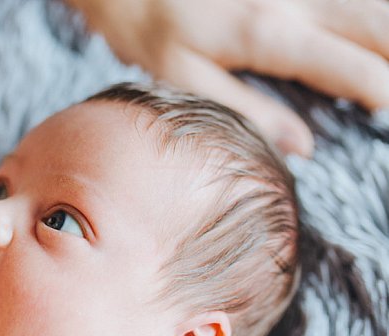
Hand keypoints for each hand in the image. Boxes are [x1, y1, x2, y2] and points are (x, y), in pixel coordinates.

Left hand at [69, 0, 388, 156]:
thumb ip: (249, 112)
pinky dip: (364, 12)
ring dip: (386, 33)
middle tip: (388, 98)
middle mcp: (293, 1)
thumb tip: (304, 146)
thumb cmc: (146, 28)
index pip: (356, 70)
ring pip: (369, 3)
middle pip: (378, 25)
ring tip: (382, 66)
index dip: (383, 96)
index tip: (384, 119)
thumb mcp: (184, 81)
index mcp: (270, 34)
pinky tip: (363, 30)